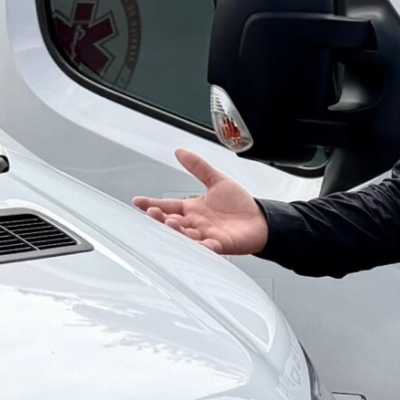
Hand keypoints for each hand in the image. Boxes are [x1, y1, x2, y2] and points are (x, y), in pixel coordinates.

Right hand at [132, 149, 269, 255]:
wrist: (261, 220)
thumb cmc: (239, 204)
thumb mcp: (217, 181)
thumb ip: (198, 167)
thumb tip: (180, 151)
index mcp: (192, 209)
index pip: (168, 205)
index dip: (152, 204)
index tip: (137, 201)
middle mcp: (195, 224)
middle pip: (172, 222)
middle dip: (160, 218)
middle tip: (152, 213)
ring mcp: (205, 235)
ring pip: (186, 235)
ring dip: (177, 231)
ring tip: (169, 222)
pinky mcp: (219, 245)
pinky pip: (206, 247)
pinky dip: (199, 246)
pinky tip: (192, 242)